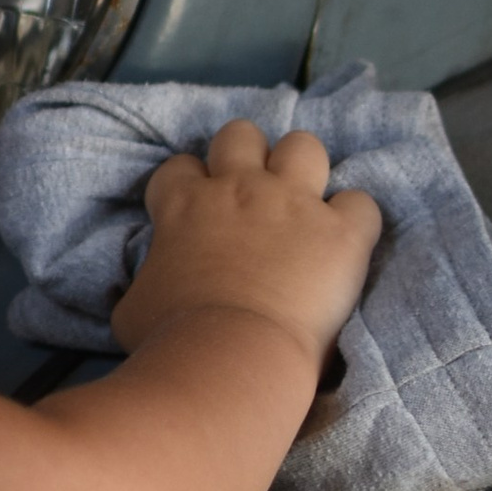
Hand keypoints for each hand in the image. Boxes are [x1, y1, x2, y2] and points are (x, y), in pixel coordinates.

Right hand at [110, 121, 380, 373]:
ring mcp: (292, 203)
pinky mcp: (340, 232)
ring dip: (303, 172)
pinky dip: (354, 223)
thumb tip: (143, 290)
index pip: (180, 167)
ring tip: (304, 206)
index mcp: (184, 205)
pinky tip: (345, 246)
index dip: (190, 186)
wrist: (230, 356)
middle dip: (247, 159)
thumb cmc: (170, 339)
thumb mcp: (130, 308)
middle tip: (252, 200)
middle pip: (240, 135)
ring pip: (303, 146)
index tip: (197, 214)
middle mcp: (238, 189)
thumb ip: (141, 283)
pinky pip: (361, 203)